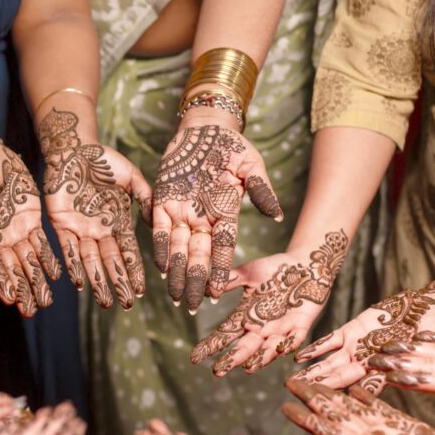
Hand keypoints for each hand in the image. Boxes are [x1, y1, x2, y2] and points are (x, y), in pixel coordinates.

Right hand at [0, 122, 61, 316]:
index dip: (0, 280)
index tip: (9, 298)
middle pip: (11, 269)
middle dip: (21, 289)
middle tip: (31, 310)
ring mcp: (16, 231)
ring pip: (28, 262)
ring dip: (36, 281)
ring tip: (45, 302)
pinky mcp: (31, 222)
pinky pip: (41, 245)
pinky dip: (48, 260)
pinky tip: (56, 276)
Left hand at [38, 108, 150, 309]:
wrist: (74, 148)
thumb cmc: (104, 160)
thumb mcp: (131, 177)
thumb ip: (145, 197)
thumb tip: (158, 220)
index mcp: (118, 221)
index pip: (129, 252)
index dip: (134, 272)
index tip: (141, 290)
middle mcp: (101, 230)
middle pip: (111, 262)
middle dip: (118, 284)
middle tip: (125, 305)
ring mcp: (81, 229)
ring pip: (90, 262)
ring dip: (98, 282)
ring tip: (105, 303)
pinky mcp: (61, 224)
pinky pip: (67, 249)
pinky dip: (73, 266)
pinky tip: (79, 283)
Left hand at [152, 116, 281, 309]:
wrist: (204, 128)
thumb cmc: (230, 146)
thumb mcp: (251, 165)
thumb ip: (260, 189)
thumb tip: (276, 215)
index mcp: (225, 215)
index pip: (224, 248)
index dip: (221, 269)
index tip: (219, 291)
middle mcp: (203, 219)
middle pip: (199, 256)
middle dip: (195, 281)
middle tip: (192, 306)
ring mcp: (182, 212)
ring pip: (178, 249)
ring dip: (177, 273)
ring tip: (176, 297)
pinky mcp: (163, 201)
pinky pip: (159, 228)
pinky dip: (160, 246)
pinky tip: (160, 266)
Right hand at [191, 231, 348, 375]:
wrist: (306, 264)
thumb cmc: (276, 268)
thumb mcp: (248, 272)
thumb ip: (229, 280)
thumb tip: (205, 288)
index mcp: (246, 315)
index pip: (225, 335)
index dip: (210, 346)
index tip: (195, 358)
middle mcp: (262, 327)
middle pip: (244, 347)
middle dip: (231, 359)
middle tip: (217, 372)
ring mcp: (282, 328)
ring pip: (268, 349)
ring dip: (260, 359)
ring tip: (247, 368)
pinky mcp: (301, 324)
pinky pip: (295, 338)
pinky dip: (289, 344)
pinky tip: (282, 350)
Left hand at [280, 378, 434, 434]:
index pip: (328, 432)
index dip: (306, 418)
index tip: (284, 406)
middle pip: (334, 415)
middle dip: (312, 398)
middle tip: (289, 380)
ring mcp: (386, 434)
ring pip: (353, 408)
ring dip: (334, 393)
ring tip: (314, 377)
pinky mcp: (405, 428)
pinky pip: (380, 408)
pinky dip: (366, 395)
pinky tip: (352, 385)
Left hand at [291, 261, 434, 390]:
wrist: (425, 310)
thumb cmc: (429, 333)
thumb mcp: (419, 351)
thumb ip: (404, 363)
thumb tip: (392, 379)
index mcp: (383, 372)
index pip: (361, 389)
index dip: (344, 397)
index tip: (326, 409)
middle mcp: (365, 363)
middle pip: (338, 379)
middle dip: (319, 387)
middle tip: (298, 396)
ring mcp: (356, 348)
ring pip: (329, 363)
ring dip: (311, 372)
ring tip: (292, 382)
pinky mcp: (350, 331)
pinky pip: (329, 341)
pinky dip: (315, 348)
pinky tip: (298, 357)